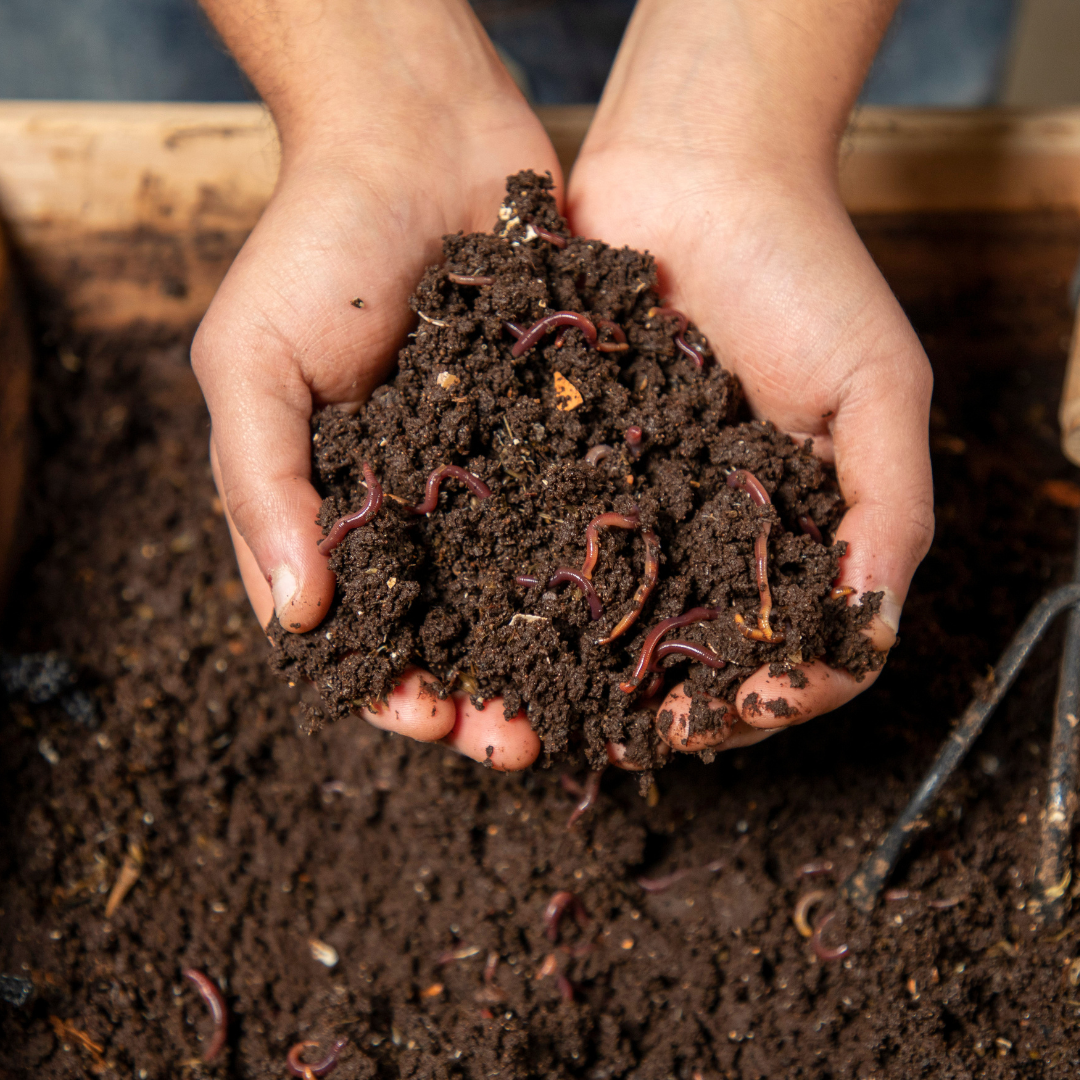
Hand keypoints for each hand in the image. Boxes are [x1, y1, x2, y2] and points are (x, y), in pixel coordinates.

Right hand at [192, 0, 553, 768]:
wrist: (418, 140)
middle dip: (482, 693)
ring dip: (552, 655)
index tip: (428, 718)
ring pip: (528, 591)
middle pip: (452, 630)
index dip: (387, 686)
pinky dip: (605, 566)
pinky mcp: (562, 432)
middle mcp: (421, 506)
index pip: (356, 629)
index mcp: (337, 507)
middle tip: (520, 742)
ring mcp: (495, 474)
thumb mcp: (252, 363)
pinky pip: (584, 512)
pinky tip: (640, 610)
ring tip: (588, 703)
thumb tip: (294, 620)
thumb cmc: (315, 250)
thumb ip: (263, 485)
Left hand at [567, 0, 932, 752]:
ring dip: (587, 678)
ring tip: (550, 712)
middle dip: (666, 709)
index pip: (792, 649)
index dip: (772, 693)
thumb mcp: (879, 387)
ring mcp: (634, 506)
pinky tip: (505, 631)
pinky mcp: (563, 468)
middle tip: (637, 738)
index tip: (738, 709)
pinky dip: (532, 597)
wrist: (697, 174)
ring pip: (611, 619)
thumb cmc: (805, 274)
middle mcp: (711, 534)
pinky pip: (544, 546)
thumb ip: (892, 507)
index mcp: (793, 532)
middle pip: (693, 654)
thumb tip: (871, 627)